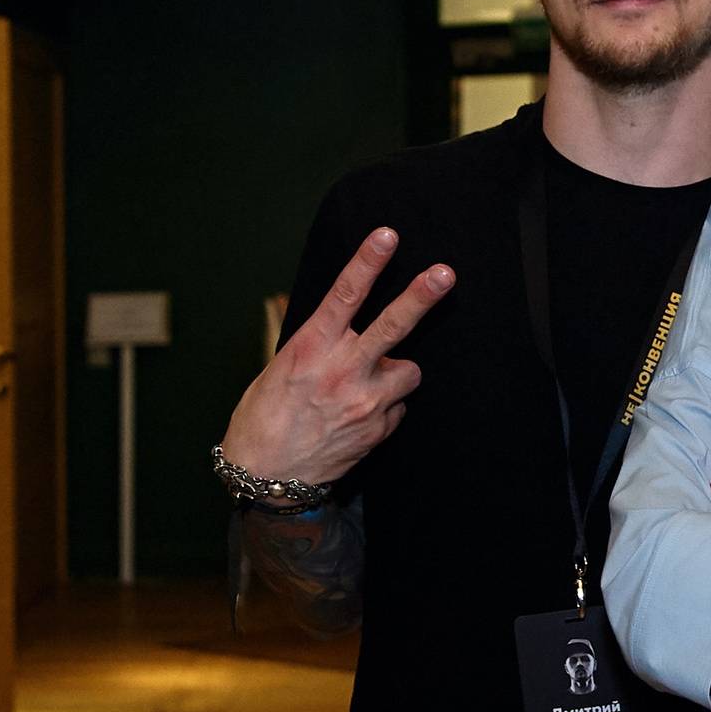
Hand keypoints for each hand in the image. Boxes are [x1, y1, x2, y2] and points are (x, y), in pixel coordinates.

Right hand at [221, 228, 451, 490]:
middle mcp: (341, 371)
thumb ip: (319, 344)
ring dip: (397, 373)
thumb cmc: (265, 416)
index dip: (367, 262)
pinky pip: (398, 407)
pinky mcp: (377, 430)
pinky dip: (386, 407)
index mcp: (311, 348)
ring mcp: (364, 402)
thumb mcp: (281, 368)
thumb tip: (345, 325)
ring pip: (409, 370)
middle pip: (392, 326)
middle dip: (420, 296)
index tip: (388, 235)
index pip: (344, 296)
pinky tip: (359, 417)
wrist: (266, 476)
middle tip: (445, 273)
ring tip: (369, 385)